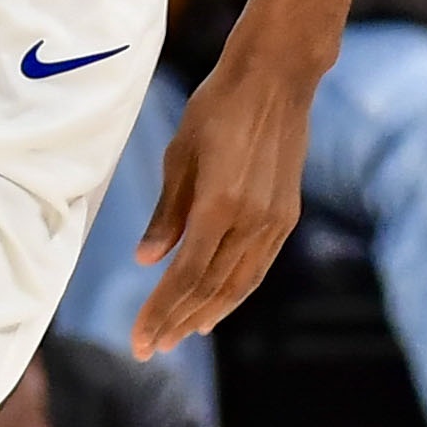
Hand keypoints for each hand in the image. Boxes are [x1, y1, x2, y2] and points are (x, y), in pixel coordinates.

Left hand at [128, 52, 311, 357]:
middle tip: (151, 348)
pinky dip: (235, 292)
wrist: (277, 78)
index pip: (186, 276)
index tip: (139, 339)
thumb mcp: (181, 153)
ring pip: (238, 284)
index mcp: (220, 204)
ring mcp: (275, 220)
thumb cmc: (219, 106)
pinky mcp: (286, 215)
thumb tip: (146, 260)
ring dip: (207, 313)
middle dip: (178, 321)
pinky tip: (217, 305)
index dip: (161, 311)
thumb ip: (167, 212)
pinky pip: (257, 267)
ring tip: (180, 334)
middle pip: (212, 288)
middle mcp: (252, 220)